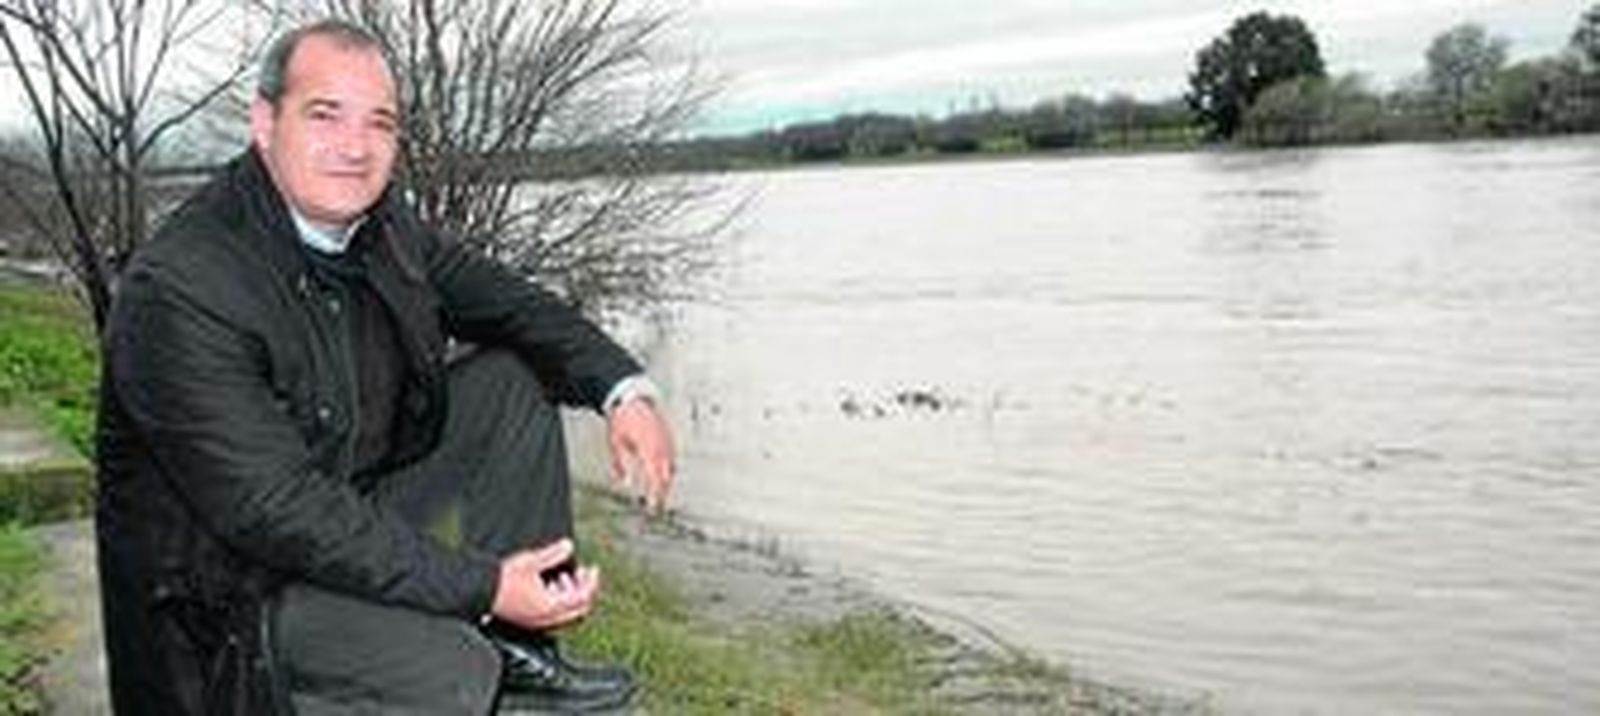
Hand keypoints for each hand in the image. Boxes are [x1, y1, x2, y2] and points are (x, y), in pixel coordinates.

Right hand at [491, 538, 599, 629]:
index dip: (591, 582)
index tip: (592, 569)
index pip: (583, 597)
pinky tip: (548, 585)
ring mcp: (538, 622)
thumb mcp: (531, 561)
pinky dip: (557, 600)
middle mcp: (546, 618)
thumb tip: (569, 546)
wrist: (477, 592)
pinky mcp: (528, 620)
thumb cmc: (500, 580)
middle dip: (583, 589)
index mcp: (551, 606)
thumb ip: (553, 554)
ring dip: (570, 594)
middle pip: (578, 609)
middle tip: (582, 573)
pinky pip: (553, 614)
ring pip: (566, 613)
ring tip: (563, 577)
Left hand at [606, 398, 675, 514]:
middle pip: (667, 475)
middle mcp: (661, 446)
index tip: (652, 506)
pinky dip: (670, 469)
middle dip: (663, 492)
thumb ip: (621, 465)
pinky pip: (673, 457)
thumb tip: (625, 482)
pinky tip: (665, 474)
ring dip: (667, 482)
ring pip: (672, 467)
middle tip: (659, 506)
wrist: (631, 398)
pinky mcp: (669, 436)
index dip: (655, 495)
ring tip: (662, 494)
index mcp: (648, 449)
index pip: (655, 478)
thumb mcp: (616, 444)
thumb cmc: (623, 418)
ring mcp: (667, 441)